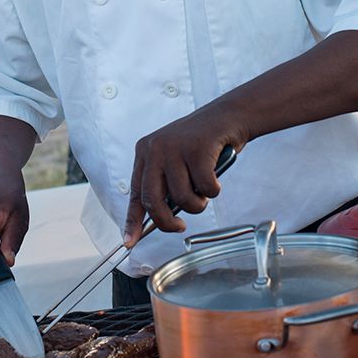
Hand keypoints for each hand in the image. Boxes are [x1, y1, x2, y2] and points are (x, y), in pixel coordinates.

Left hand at [123, 107, 247, 246]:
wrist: (227, 116)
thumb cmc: (202, 144)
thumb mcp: (175, 160)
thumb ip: (164, 184)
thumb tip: (161, 218)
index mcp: (145, 152)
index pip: (135, 193)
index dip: (132, 221)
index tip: (130, 241)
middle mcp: (155, 148)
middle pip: (153, 200)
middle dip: (167, 222)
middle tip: (180, 225)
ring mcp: (175, 147)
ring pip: (182, 198)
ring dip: (198, 203)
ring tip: (205, 190)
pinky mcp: (197, 149)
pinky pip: (205, 188)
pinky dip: (214, 189)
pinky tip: (216, 176)